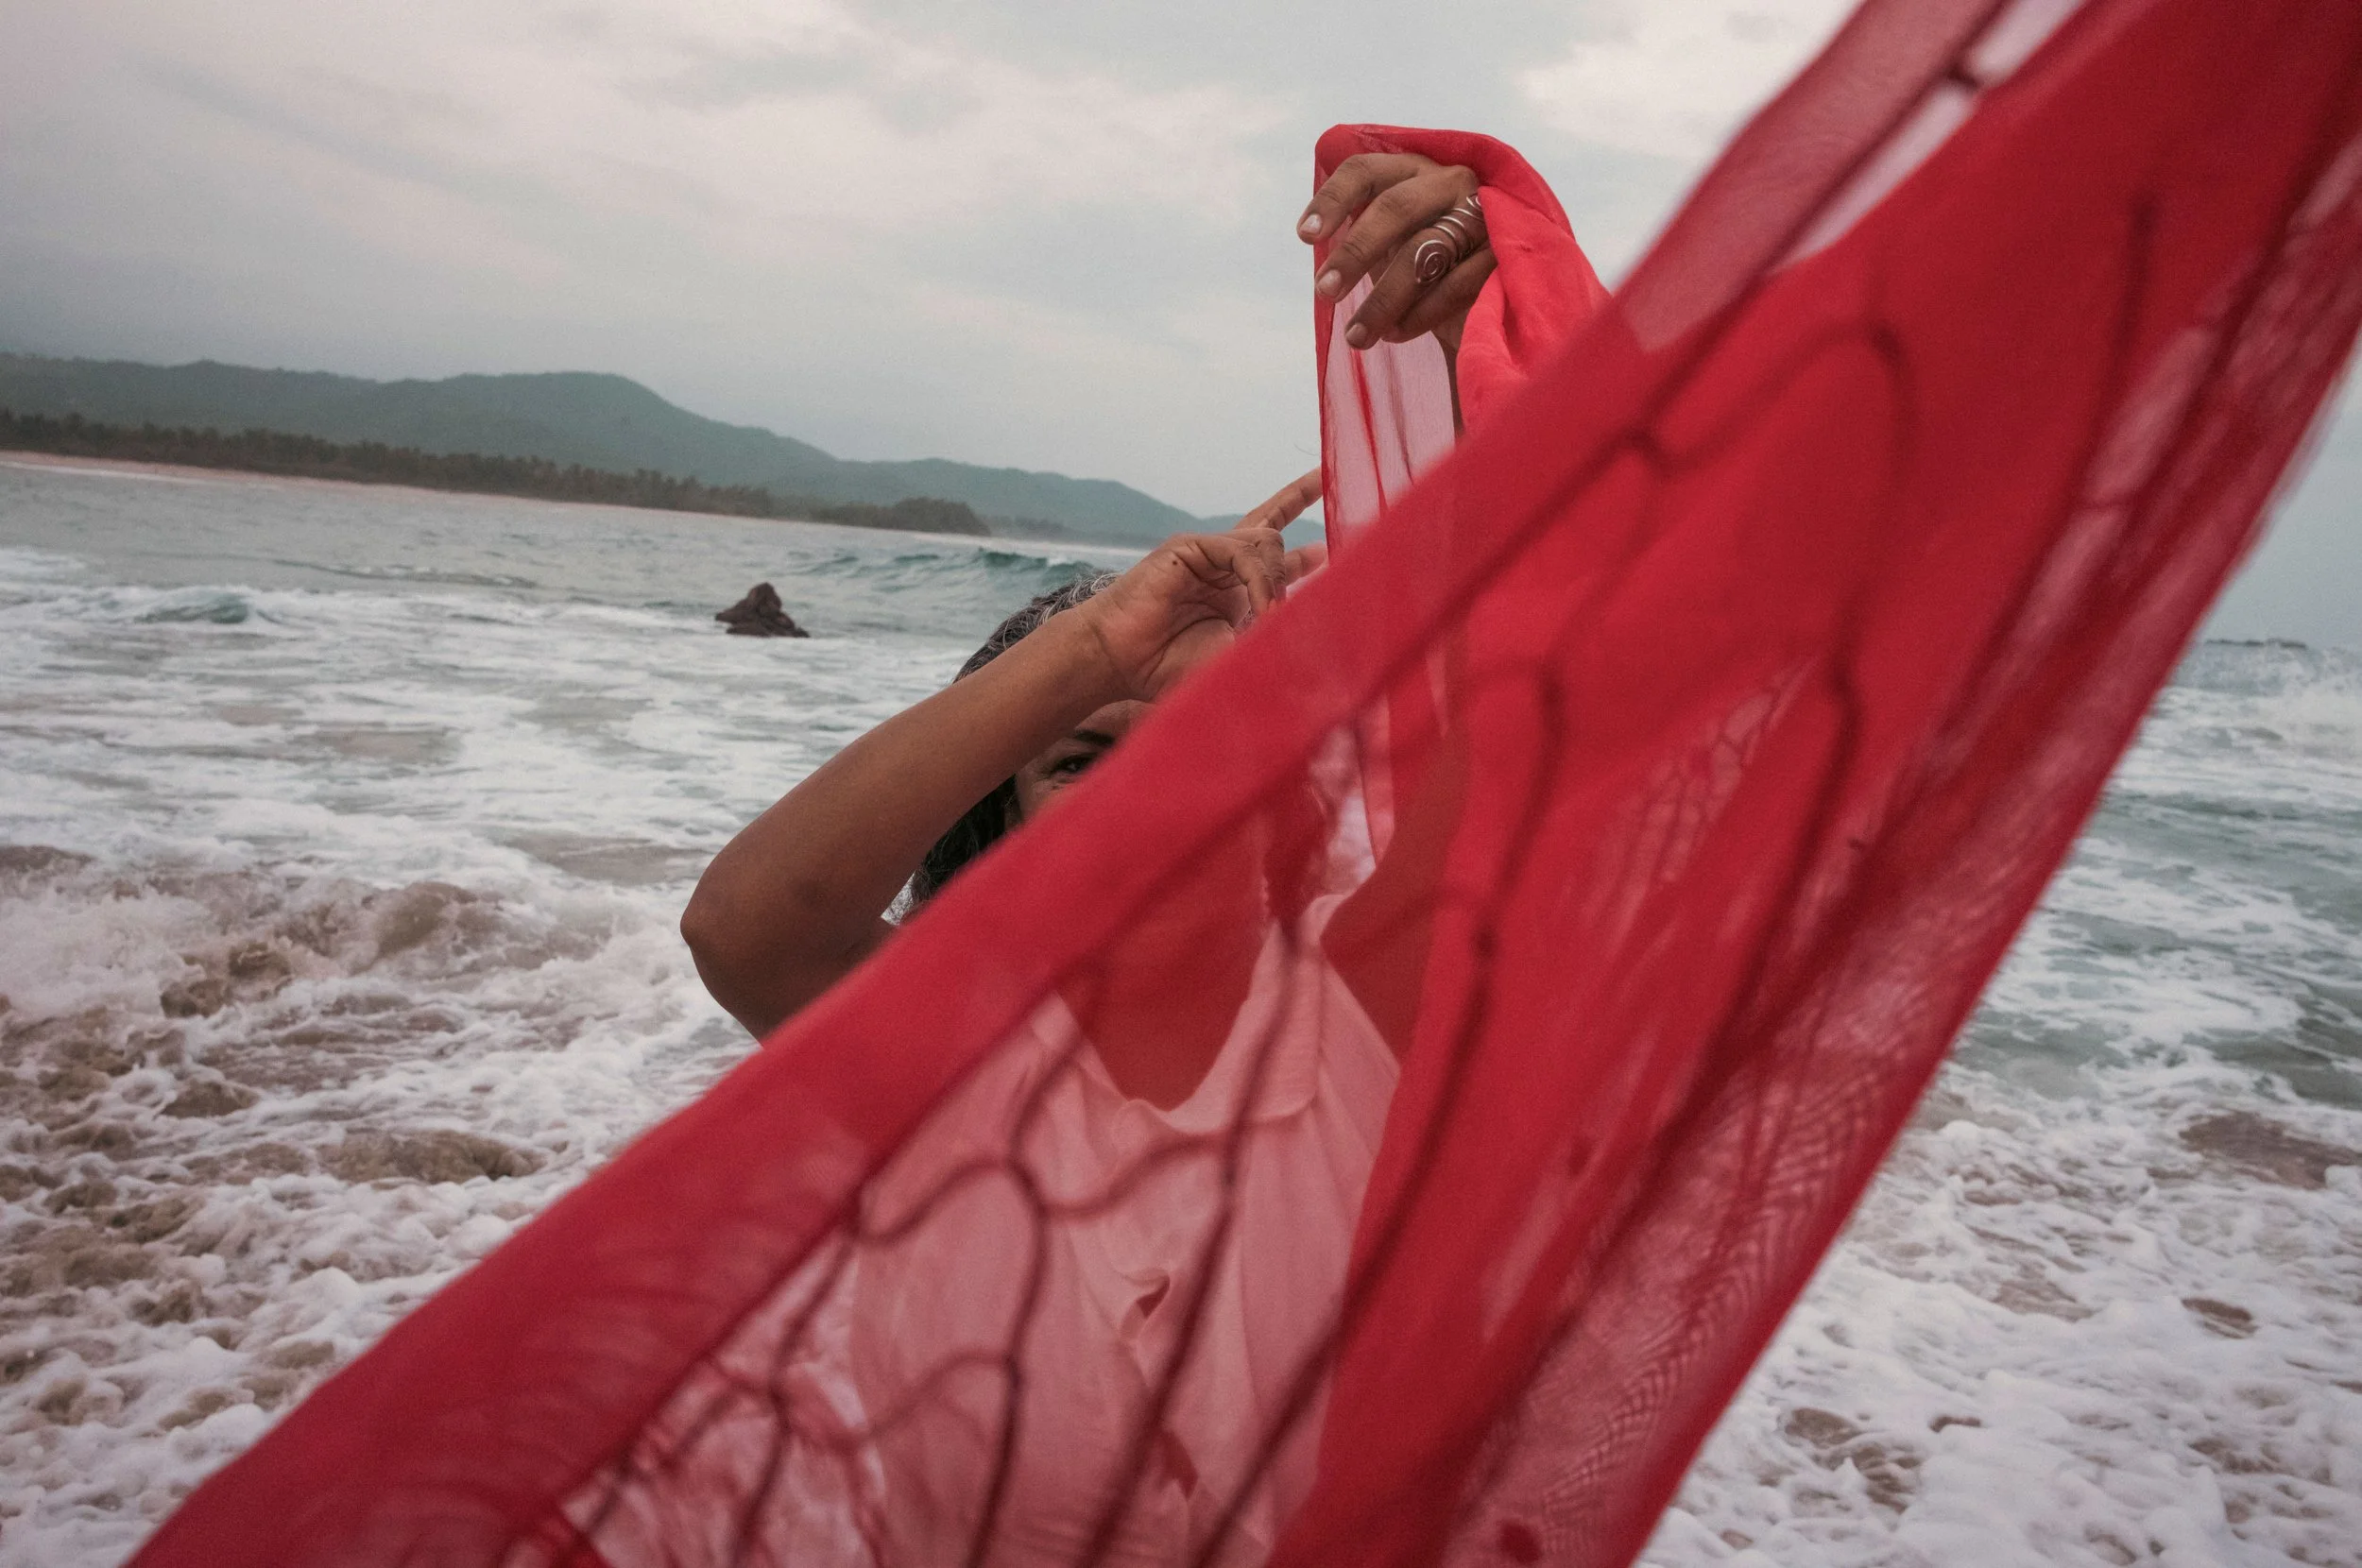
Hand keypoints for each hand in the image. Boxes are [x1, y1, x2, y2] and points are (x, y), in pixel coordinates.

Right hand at [1073, 471, 1325, 699]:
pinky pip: (1241, 552)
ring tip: (1271, 619)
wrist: (1121, 662)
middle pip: (1272, 526)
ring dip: (1277, 580)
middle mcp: (1225, 568)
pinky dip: (1259, 580)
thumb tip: (1323, 643)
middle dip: (1301, 503)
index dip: (1305, 540)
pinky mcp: (1190, 547)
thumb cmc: (1169, 667)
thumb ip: (1274, 642)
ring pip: (1266, 542)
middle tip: (1329, 508)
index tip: (1333, 511)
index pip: (1278, 555)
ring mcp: (1208, 554)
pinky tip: (1261, 609)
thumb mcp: (1238, 657)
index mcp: (1238, 592)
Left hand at [1299, 153, 1494, 355]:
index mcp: (1413, 171)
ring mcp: (1482, 214)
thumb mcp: (1389, 241)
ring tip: (1355, 337)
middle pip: (1396, 208)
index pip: (1365, 170)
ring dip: (1383, 299)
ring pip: (1424, 250)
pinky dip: (1419, 314)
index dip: (1332, 199)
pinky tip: (1394, 335)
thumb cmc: (1424, 266)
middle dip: (1355, 252)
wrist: (1484, 300)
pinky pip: (1455, 284)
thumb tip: (1313, 234)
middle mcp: (1451, 181)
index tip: (1304, 236)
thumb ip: (1360, 228)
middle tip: (1325, 293)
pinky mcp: (1504, 254)